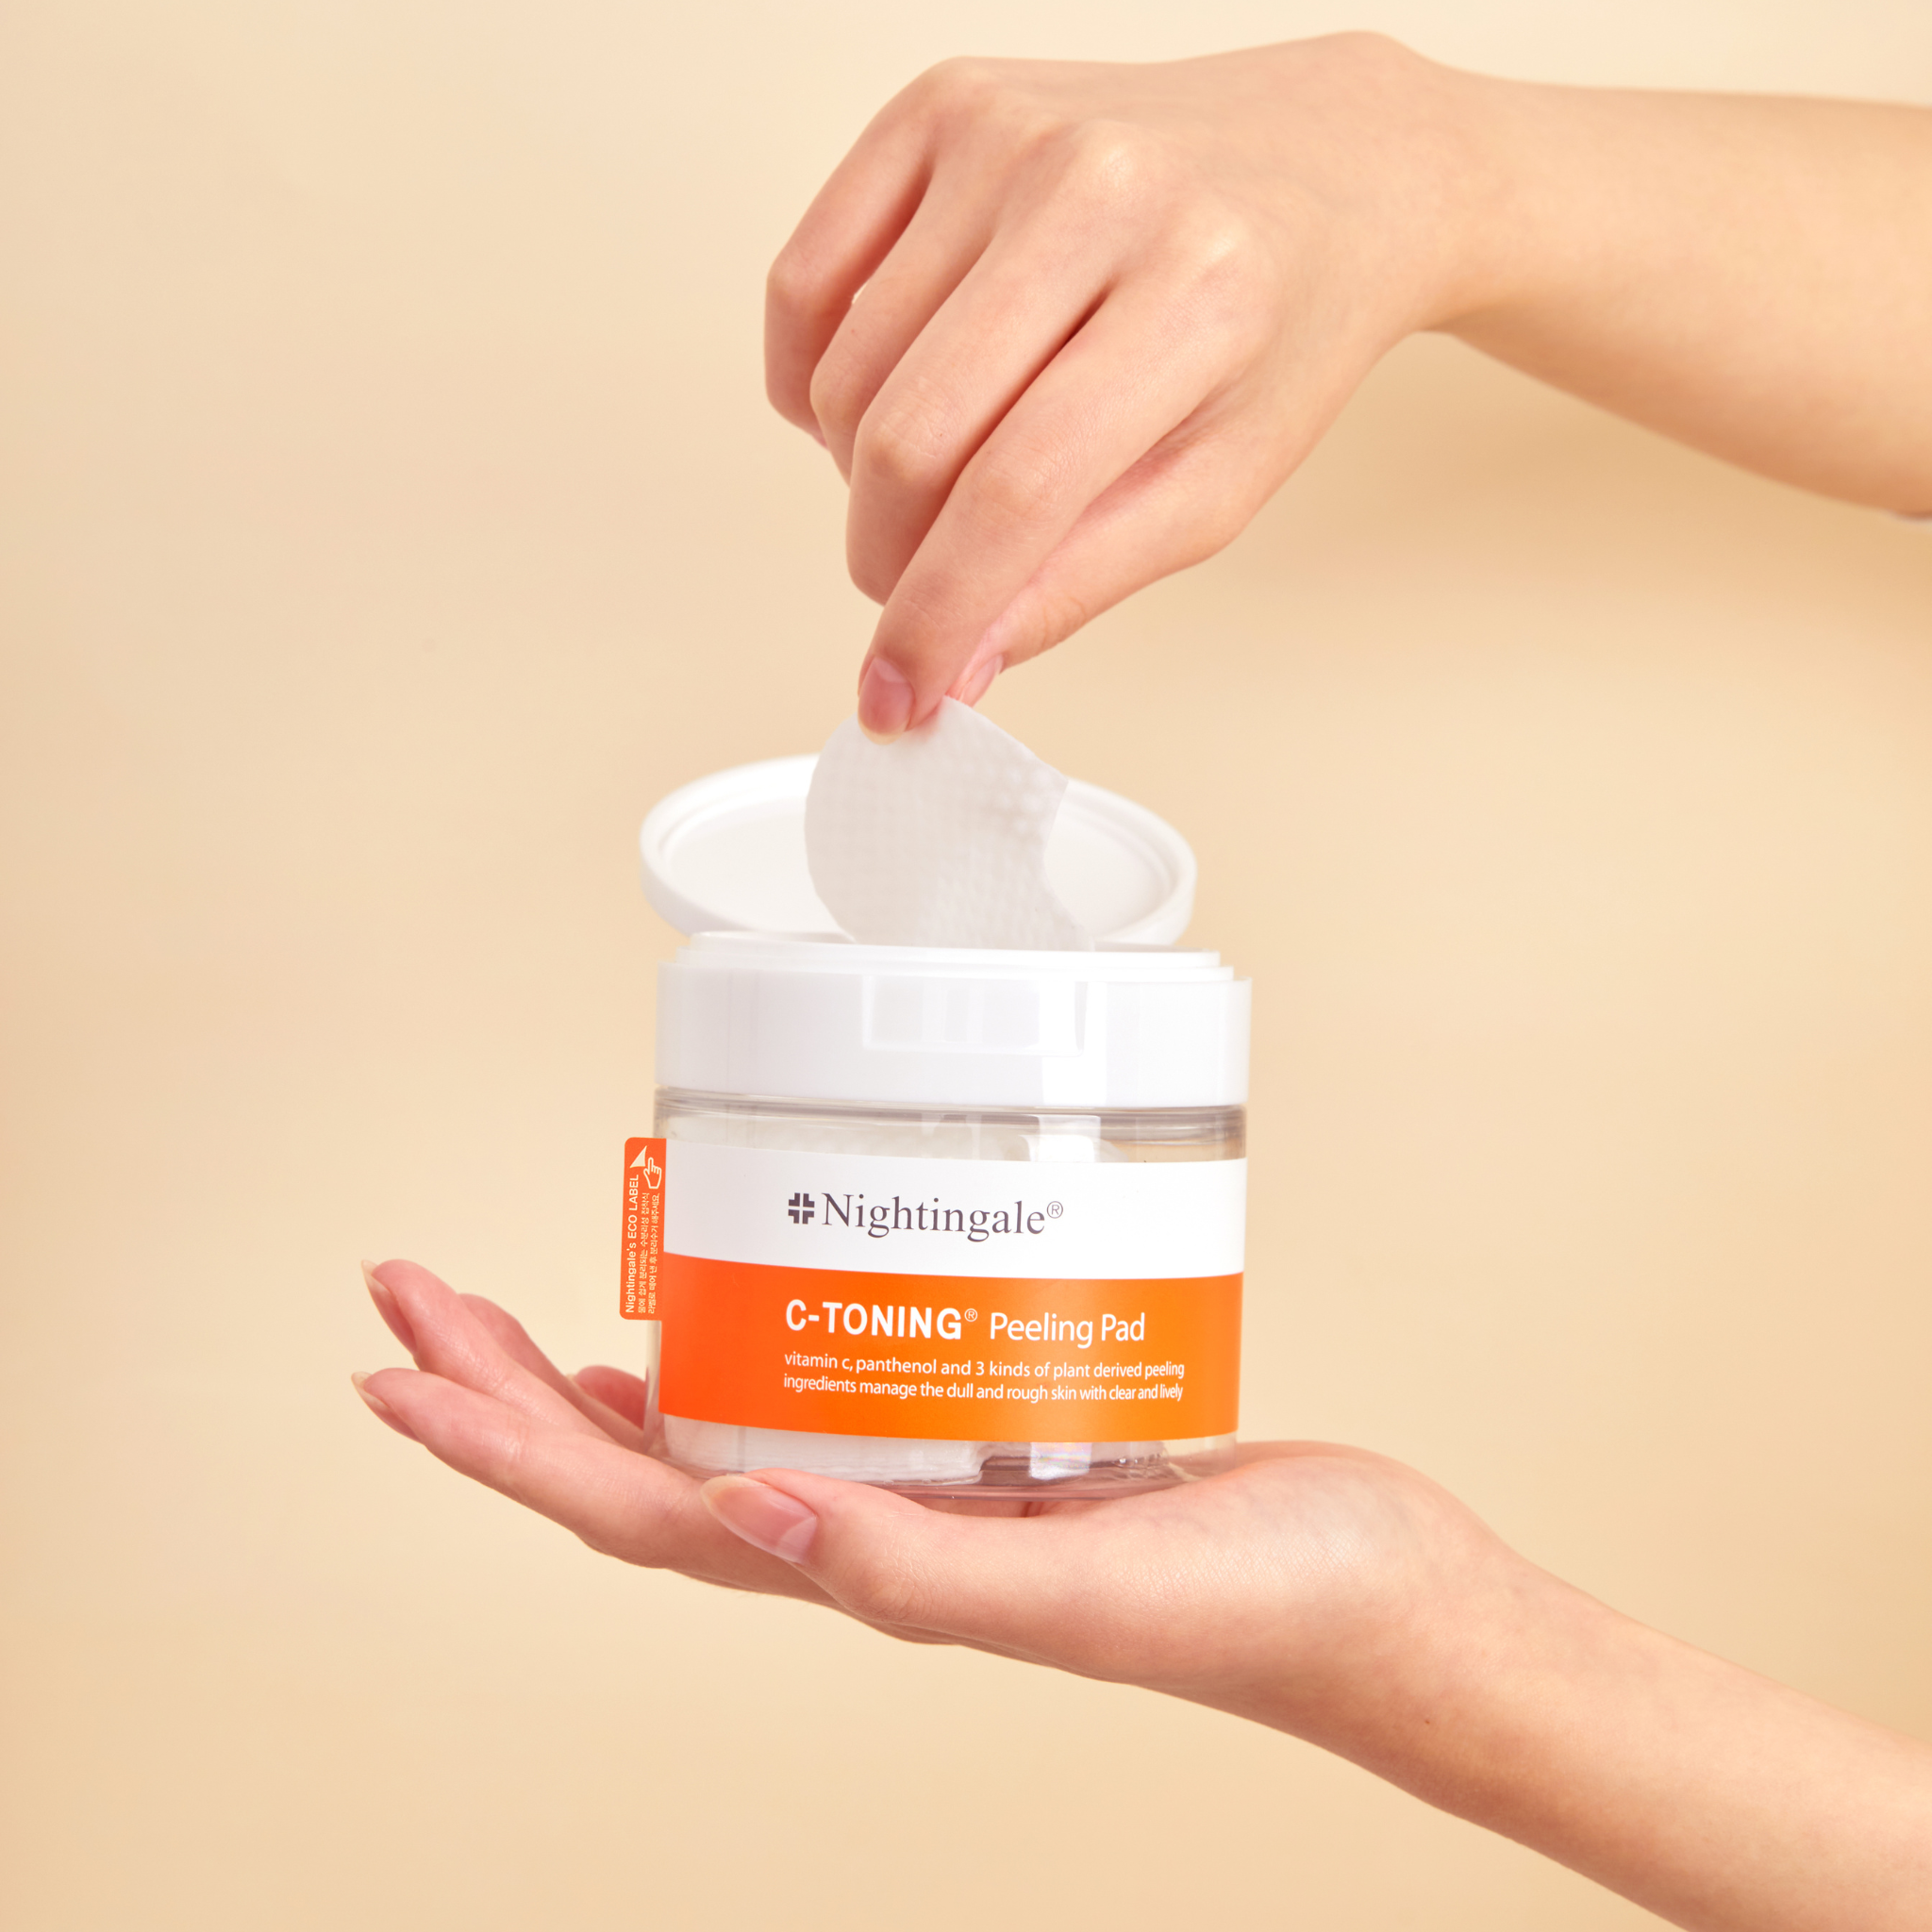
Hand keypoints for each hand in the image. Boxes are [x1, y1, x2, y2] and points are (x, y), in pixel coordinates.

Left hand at [351, 1258, 1508, 1703]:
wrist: (1384, 1596)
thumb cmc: (1264, 1605)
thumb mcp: (1085, 1593)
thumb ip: (913, 1573)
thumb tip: (736, 1518)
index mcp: (864, 1578)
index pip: (635, 1516)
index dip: (501, 1449)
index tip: (399, 1367)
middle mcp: (868, 1537)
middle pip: (640, 1470)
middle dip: (507, 1391)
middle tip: (414, 1296)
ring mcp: (923, 1490)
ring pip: (715, 1435)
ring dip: (595, 1384)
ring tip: (511, 1323)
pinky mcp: (987, 1440)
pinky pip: (824, 1397)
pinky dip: (742, 1365)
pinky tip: (713, 1338)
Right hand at [767, 36, 1480, 737]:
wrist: (1327, 167)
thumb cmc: (1282, 329)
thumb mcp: (1219, 486)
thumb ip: (1080, 581)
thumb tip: (952, 663)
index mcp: (1196, 299)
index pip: (1015, 494)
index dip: (935, 616)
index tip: (899, 695)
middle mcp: (1096, 194)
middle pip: (911, 437)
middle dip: (886, 558)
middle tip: (913, 590)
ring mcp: (1009, 135)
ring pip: (848, 372)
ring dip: (859, 474)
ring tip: (933, 481)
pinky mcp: (942, 105)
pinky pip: (805, 279)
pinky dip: (809, 379)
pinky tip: (867, 408)